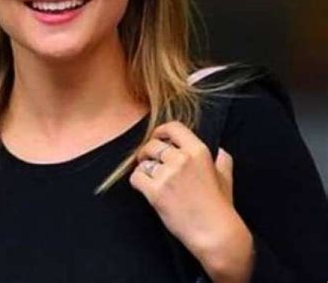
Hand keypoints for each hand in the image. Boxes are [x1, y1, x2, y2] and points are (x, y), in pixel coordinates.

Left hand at [129, 121, 252, 279]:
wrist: (216, 235)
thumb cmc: (221, 207)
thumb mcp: (225, 177)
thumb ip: (222, 159)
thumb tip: (220, 150)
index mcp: (199, 150)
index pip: (173, 127)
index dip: (161, 131)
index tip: (157, 137)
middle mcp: (182, 158)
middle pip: (153, 144)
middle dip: (147, 152)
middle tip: (147, 159)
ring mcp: (168, 175)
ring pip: (144, 161)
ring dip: (143, 168)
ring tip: (148, 176)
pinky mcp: (156, 192)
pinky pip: (136, 177)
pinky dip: (137, 181)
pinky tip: (144, 186)